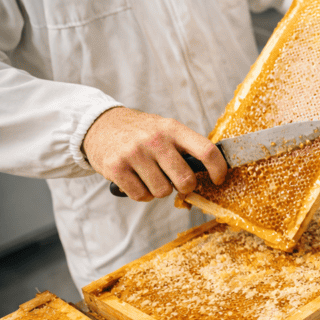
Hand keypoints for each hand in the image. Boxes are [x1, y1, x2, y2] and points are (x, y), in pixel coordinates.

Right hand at [82, 107, 226, 200]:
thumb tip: (210, 176)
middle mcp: (155, 140)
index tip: (219, 180)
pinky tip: (137, 180)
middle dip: (185, 187)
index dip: (218, 169)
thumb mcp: (166, 129)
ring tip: (151, 176)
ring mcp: (134, 154)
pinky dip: (142, 194)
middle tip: (177, 182)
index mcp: (173, 129)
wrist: (100, 124)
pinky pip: (141, 196)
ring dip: (160, 190)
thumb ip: (185, 149)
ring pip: (162, 191)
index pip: (206, 151)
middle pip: (185, 179)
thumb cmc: (141, 132)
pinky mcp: (116, 167)